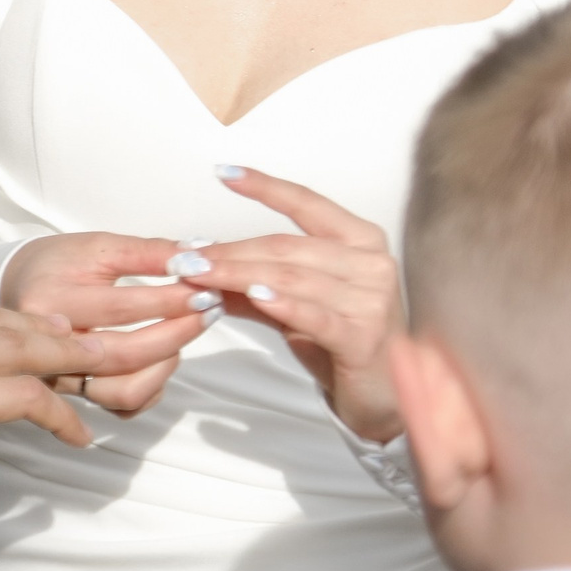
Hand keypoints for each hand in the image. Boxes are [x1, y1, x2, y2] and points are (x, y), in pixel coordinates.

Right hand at [1, 232, 215, 415]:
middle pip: (125, 355)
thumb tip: (198, 260)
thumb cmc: (60, 263)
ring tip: (182, 337)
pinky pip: (122, 406)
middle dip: (178, 334)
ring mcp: (62, 376)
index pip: (121, 308)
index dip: (171, 301)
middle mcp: (51, 347)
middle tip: (209, 311)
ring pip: (124, 392)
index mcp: (50, 301)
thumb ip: (148, 252)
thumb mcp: (98, 246)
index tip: (206, 289)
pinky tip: (160, 361)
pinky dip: (151, 388)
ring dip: (165, 366)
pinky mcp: (76, 393)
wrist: (19, 287)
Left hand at [185, 167, 401, 441]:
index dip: (265, 187)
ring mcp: (372, 299)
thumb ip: (254, 284)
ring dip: (240, 276)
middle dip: (231, 251)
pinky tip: (254, 296)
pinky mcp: (364, 336)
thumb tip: (202, 266)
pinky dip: (283, 304)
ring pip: (292, 278)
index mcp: (360, 241)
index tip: (225, 173)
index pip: (306, 204)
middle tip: (187, 257)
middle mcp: (371, 262)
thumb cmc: (342, 343)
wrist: (384, 397)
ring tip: (200, 276)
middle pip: (287, 247)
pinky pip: (316, 315)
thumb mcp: (295, 307)